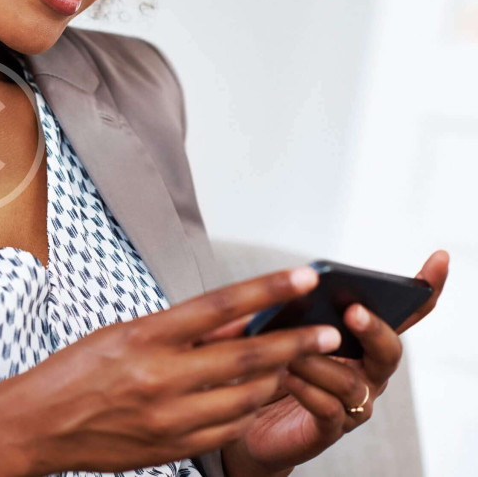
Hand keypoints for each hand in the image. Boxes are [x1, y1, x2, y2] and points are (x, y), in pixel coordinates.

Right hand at [0, 266, 342, 475]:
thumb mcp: (123, 335)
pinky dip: (247, 410)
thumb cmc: (75, 372)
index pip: (220, 307)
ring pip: (246, 396)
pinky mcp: (173, 447)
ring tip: (294, 363)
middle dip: (295, 343)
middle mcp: (161, 377)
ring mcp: (169, 417)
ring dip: (275, 378)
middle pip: (247, 357)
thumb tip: (232, 319)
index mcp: (145, 338)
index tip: (304, 278)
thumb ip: (180, 330)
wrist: (40, 424)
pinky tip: (254, 397)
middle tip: (329, 334)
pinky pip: (229, 429)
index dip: (267, 291)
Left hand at [223, 250, 449, 474]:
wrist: (245, 416)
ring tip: (292, 350)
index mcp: (362, 341)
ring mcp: (352, 403)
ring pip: (352, 382)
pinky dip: (308, 390)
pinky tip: (286, 375)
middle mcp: (367, 372)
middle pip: (389, 350)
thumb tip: (296, 284)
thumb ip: (294, 310)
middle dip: (374, 329)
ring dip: (321, 362)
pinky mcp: (328, 428)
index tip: (440, 257)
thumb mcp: (279, 328)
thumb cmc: (269, 363)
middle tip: (353, 311)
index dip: (425, 289)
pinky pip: (328, 410)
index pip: (403, 314)